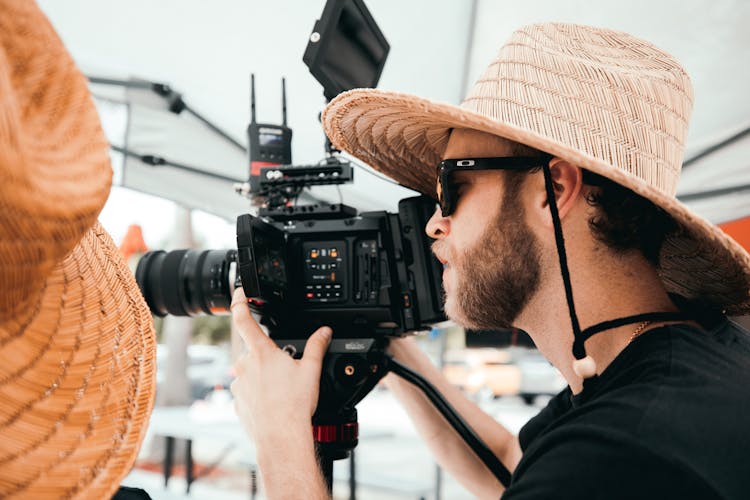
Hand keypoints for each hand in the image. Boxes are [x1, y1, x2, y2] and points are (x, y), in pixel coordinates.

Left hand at [230, 287, 331, 443]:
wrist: (281, 436)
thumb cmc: (294, 404)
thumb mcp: (311, 370)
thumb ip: (317, 346)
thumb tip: (324, 332)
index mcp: (262, 352)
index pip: (244, 319)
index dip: (240, 302)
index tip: (240, 292)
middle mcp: (245, 366)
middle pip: (254, 351)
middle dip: (268, 357)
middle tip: (286, 371)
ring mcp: (239, 385)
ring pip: (250, 373)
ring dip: (263, 377)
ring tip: (282, 392)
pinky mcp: (237, 402)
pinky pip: (247, 393)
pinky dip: (258, 395)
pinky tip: (274, 404)